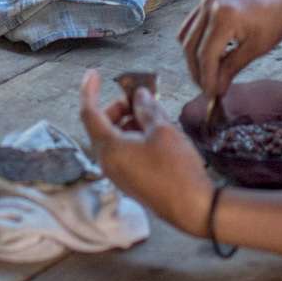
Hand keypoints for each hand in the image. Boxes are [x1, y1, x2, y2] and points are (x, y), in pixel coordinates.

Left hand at [78, 69, 211, 235]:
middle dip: (117, 108)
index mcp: (109, 148)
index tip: (93, 73)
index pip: (89, 113)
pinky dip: (133, 137)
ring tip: (154, 115)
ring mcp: (118, 174)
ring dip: (128, 122)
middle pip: (101, 126)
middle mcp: (108, 162)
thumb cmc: (176, 167)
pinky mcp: (131, 181)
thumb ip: (146, 109)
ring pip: (114, 140)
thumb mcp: (162, 130)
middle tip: (138, 98)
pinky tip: (156, 134)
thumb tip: (139, 95)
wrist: (192, 208)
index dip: (89, 90)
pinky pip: (124, 152)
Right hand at [177, 0, 281, 99]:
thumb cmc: (276, 19)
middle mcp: (209, 5)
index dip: (206, 79)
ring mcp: (204, 0)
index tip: (211, 96)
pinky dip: (195, 43)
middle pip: (191, 47)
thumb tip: (216, 89)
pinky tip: (210, 55)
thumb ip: (231, 68)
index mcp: (223, 16)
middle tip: (208, 89)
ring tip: (208, 74)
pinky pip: (190, 25)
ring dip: (193, 58)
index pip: (206, 55)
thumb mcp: (256, 48)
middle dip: (197, 71)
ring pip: (186, 37)